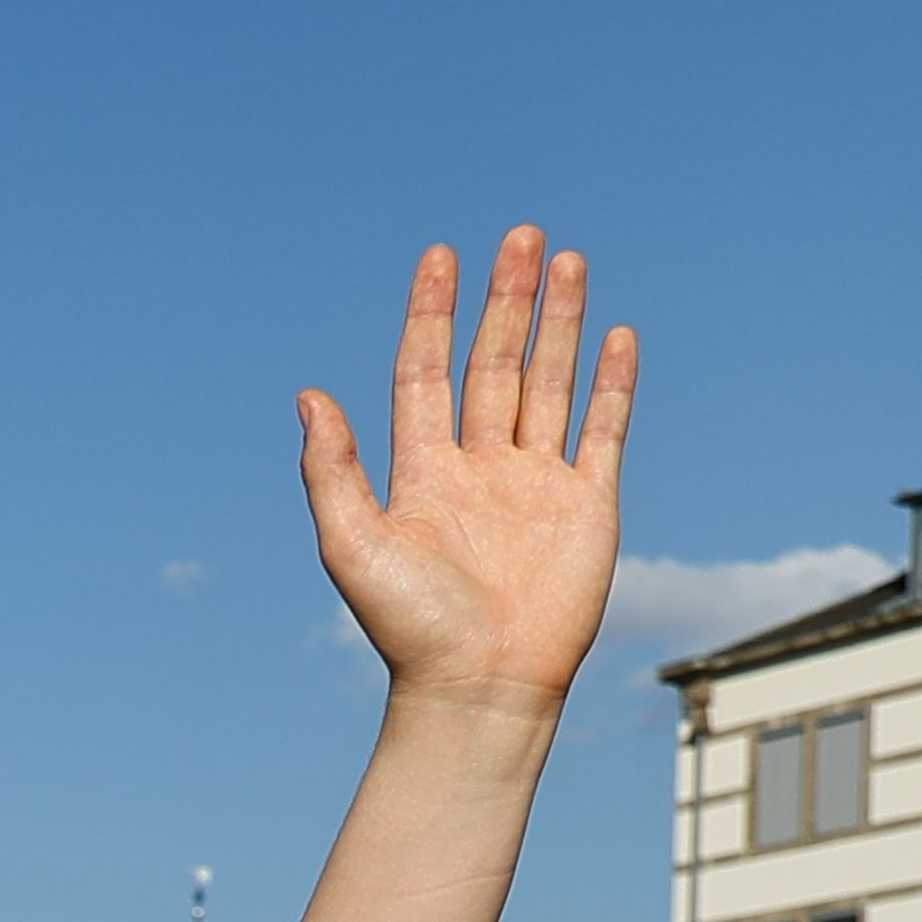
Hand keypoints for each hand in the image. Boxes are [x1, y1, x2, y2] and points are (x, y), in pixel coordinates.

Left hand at [299, 229, 634, 721]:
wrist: (479, 685)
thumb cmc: (408, 626)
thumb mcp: (351, 543)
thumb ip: (332, 469)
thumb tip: (307, 395)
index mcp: (422, 472)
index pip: (427, 371)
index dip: (432, 313)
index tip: (441, 255)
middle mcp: (479, 468)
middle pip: (493, 363)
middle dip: (505, 300)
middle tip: (520, 235)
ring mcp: (536, 483)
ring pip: (547, 383)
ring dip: (557, 323)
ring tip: (564, 260)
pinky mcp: (588, 505)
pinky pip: (603, 430)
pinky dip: (611, 383)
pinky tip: (614, 334)